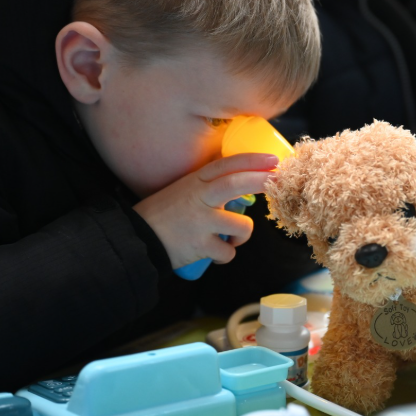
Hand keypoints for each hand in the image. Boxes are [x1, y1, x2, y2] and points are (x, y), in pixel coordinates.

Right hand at [133, 153, 277, 268]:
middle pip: (234, 184)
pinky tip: (213, 253)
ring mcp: (200, 222)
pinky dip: (225, 255)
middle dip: (259, 181)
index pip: (227, 165)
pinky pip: (227, 252)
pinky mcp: (200, 245)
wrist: (138, 239)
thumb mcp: (184, 189)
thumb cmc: (165, 214)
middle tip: (278, 182)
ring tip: (230, 238)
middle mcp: (198, 198)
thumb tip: (244, 180)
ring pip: (241, 226)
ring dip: (242, 235)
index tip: (273, 160)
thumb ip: (210, 185)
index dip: (252, 161)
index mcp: (195, 181)